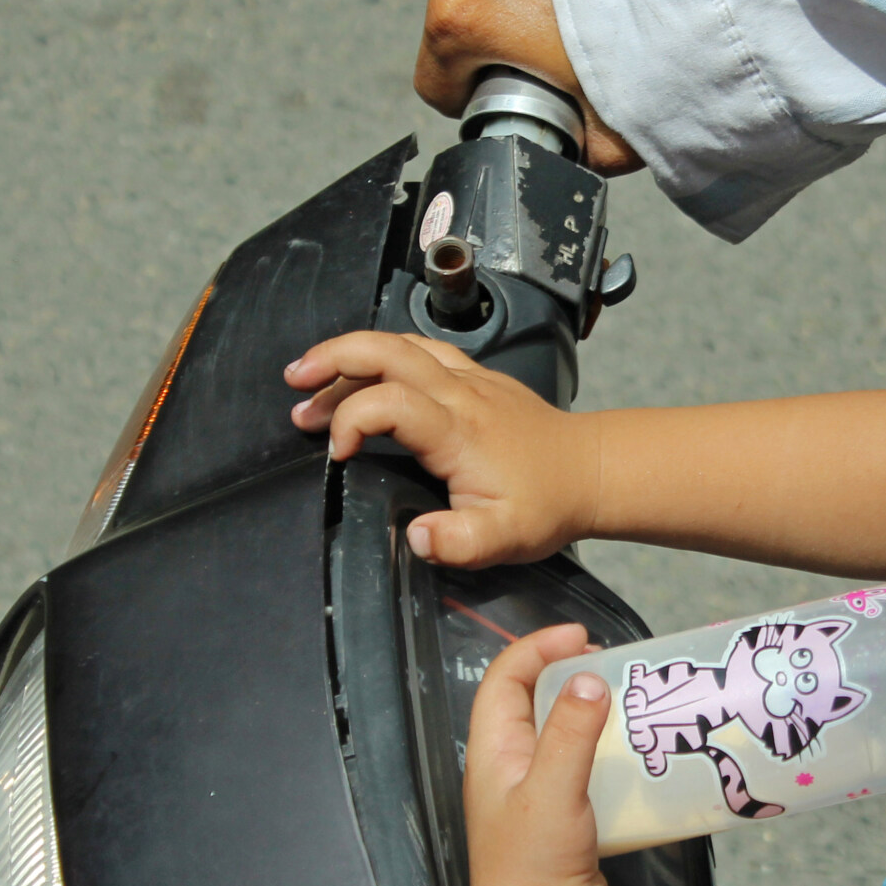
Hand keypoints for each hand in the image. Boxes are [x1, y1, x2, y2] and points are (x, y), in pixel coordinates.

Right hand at [282, 330, 600, 565]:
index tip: (336, 456)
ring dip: (351, 353)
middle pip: (387, 350)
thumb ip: (459, 542)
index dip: (351, 421)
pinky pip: (421, 348)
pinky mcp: (475, 377)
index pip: (390, 403)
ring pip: (401, 343)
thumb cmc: (547, 503)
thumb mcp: (506, 538)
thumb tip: (416, 537)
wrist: (590, 471)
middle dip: (333, 358)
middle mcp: (461, 393)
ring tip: (311, 378)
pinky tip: (364, 370)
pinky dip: (383, 352)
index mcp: (459, 430)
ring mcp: (469, 378)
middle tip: (295, 381)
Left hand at [463, 624, 614, 885]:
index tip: (581, 635)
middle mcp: (504, 767)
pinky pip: (572, 762)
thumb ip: (571, 733)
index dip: (537, 647)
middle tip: (607, 662)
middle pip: (527, 700)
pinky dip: (596, 745)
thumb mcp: (553, 790)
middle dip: (565, 672)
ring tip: (622, 699)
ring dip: (583, 708)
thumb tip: (588, 677)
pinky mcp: (552, 816)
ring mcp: (527, 793)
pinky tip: (626, 752)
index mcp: (491, 752)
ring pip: (551, 731)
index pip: (504, 679)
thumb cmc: (534, 862)